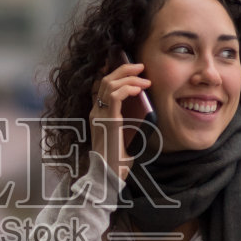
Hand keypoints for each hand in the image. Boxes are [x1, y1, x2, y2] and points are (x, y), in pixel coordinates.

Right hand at [90, 62, 150, 181]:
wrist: (109, 175)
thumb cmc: (117, 160)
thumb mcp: (123, 136)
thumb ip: (127, 121)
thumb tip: (143, 110)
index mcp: (98, 114)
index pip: (100, 86)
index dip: (112, 71)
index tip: (128, 66)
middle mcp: (96, 112)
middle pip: (105, 80)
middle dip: (124, 69)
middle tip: (140, 66)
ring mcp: (99, 115)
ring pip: (109, 84)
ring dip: (129, 77)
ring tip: (144, 79)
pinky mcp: (108, 121)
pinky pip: (115, 96)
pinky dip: (128, 88)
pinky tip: (139, 90)